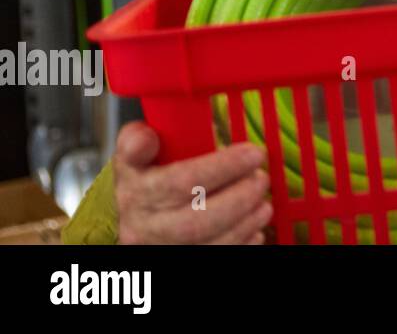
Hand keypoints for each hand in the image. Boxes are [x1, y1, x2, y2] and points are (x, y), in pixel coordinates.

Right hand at [114, 122, 271, 244]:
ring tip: (264, 204)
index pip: (179, 182)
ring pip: (209, 244)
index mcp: (137, 193)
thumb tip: (143, 138)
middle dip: (239, 199)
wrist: (131, 222)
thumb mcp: (133, 159)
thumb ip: (137, 142)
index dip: (221, 168)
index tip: (253, 153)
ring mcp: (163, 248)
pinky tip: (255, 229)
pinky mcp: (181, 261)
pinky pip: (217, 256)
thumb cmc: (142, 183)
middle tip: (261, 179)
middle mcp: (146, 227)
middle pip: (196, 221)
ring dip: (245, 223)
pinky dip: (241, 243)